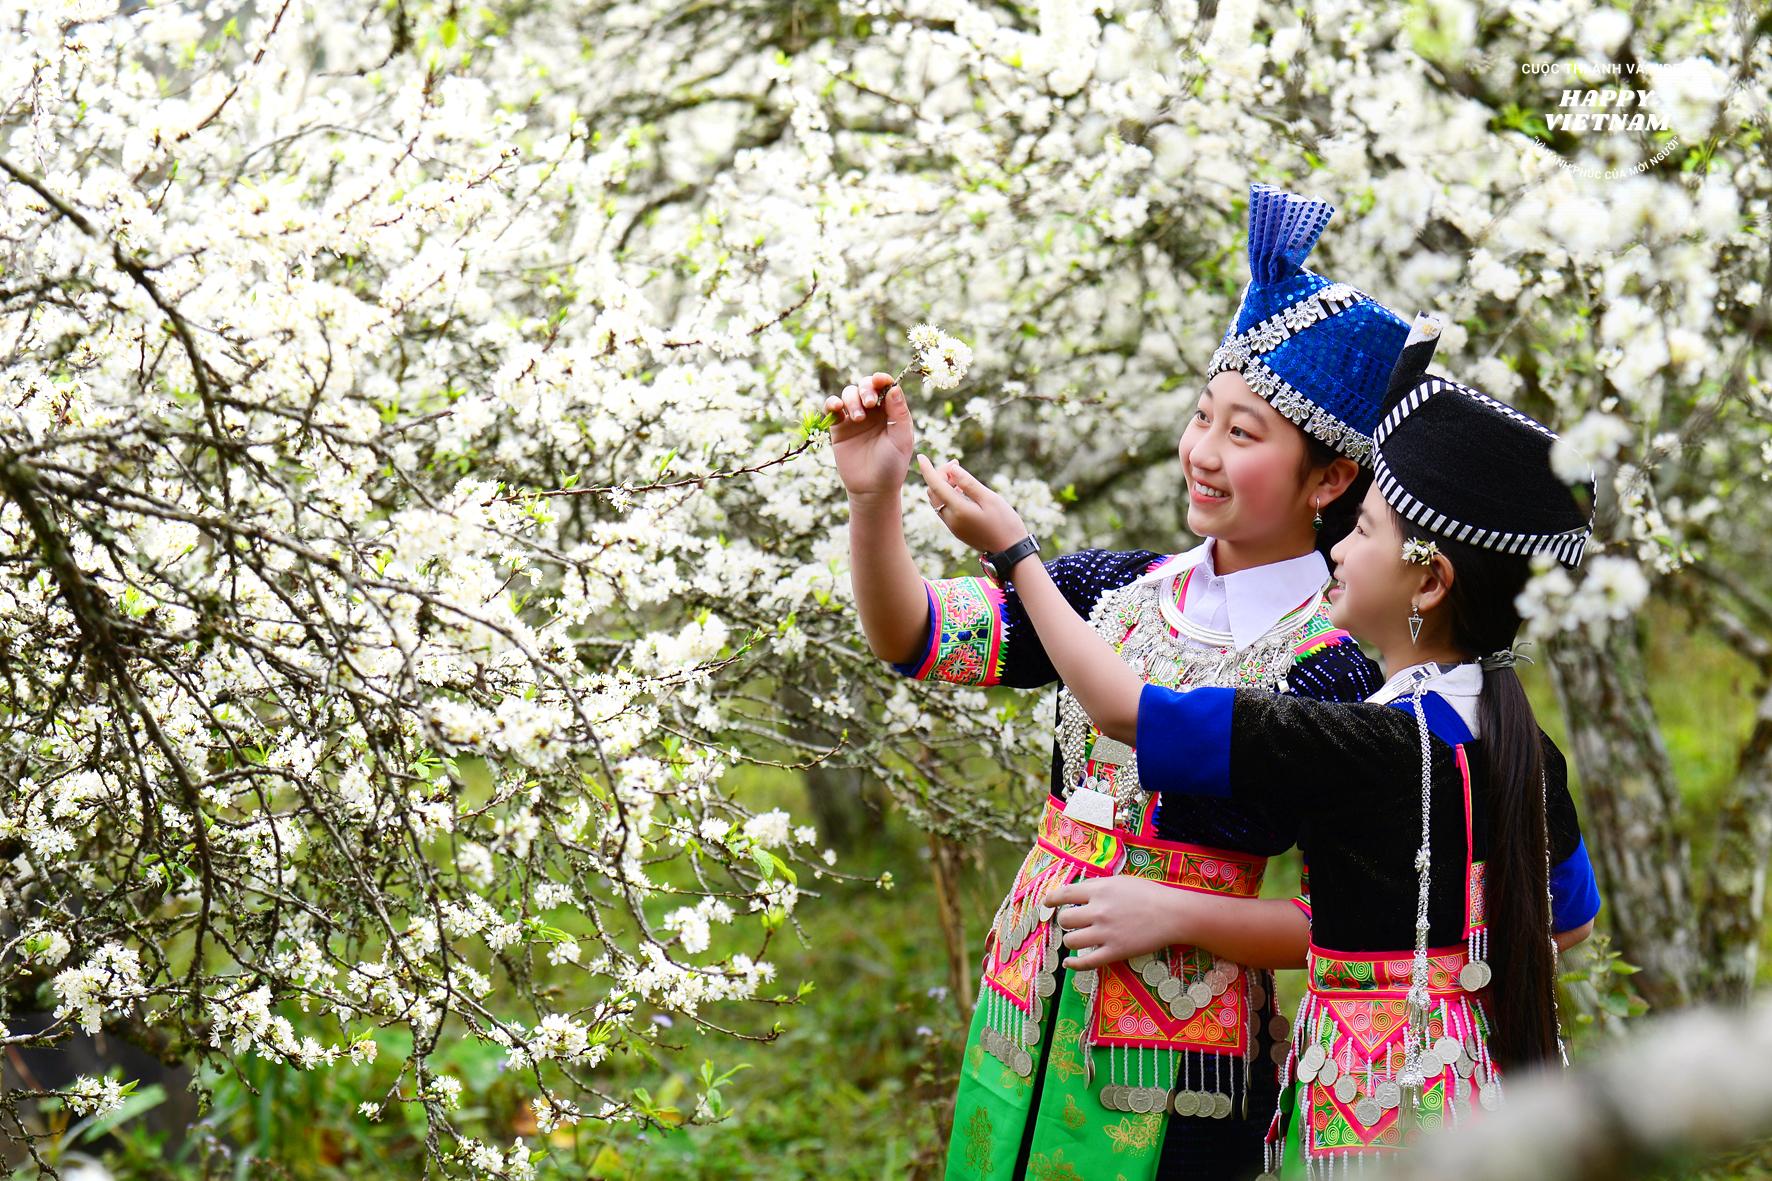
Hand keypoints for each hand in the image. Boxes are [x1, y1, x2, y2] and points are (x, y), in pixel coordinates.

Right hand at [821, 373, 914, 496]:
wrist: (872, 489)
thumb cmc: (892, 465)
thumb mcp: (901, 439)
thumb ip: (899, 413)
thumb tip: (893, 387)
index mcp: (891, 410)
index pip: (886, 386)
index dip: (882, 379)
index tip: (879, 380)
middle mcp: (873, 411)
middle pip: (865, 385)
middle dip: (866, 389)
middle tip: (869, 403)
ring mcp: (854, 417)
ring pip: (848, 393)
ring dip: (851, 399)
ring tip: (858, 418)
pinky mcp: (838, 427)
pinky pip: (832, 407)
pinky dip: (832, 403)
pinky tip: (836, 408)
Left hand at [914, 454, 1026, 554]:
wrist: (1009, 551)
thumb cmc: (1004, 523)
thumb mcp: (989, 499)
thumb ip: (969, 483)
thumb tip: (952, 469)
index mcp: (958, 510)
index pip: (936, 485)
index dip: (928, 469)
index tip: (921, 456)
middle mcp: (950, 519)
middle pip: (934, 492)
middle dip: (940, 475)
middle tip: (956, 465)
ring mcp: (952, 526)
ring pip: (937, 501)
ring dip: (943, 486)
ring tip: (959, 477)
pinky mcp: (956, 530)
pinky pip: (944, 509)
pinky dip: (947, 496)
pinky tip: (962, 492)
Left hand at [1043, 876, 1197, 970]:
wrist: (1173, 914)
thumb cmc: (1149, 894)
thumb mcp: (1120, 881)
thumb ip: (1097, 887)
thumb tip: (1076, 893)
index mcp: (1099, 890)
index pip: (1064, 894)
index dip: (1051, 899)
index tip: (1046, 903)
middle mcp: (1098, 911)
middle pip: (1065, 920)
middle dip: (1066, 922)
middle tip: (1073, 923)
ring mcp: (1106, 933)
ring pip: (1071, 941)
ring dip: (1071, 941)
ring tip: (1078, 939)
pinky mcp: (1115, 952)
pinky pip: (1086, 962)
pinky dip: (1073, 964)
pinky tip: (1069, 963)